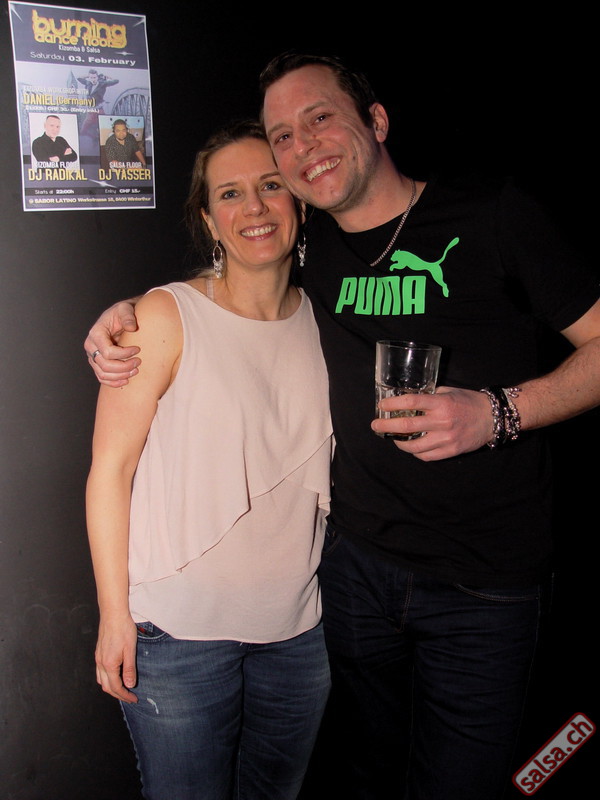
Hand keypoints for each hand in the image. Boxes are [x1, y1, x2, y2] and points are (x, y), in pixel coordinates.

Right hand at [84, 301, 140, 386]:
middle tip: (139, 362)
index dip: (124, 354)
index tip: (138, 349)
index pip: (107, 352)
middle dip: (124, 367)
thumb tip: (132, 328)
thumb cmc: (121, 312)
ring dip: (120, 376)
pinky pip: (102, 378)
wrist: (119, 317)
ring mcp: (93, 356)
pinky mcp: (97, 363)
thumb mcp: (125, 309)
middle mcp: (91, 346)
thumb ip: (128, 316)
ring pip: (103, 374)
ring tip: (135, 371)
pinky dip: (113, 382)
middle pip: (105, 365)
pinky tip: (126, 381)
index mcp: (95, 333)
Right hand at [95, 614, 137, 702]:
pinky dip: (106, 679)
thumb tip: (129, 685)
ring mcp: (98, 658)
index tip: (133, 698)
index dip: (125, 695)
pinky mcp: (98, 653)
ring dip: (111, 688)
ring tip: (122, 689)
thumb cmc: (123, 630)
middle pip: (106, 687)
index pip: (116, 687)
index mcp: (109, 665)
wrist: (113, 614)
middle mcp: (100, 663)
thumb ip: (129, 669)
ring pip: (101, 680)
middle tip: (129, 697)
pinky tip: (114, 676)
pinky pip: (99, 672)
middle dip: (118, 694)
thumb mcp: (130, 650)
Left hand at [371, 386, 493, 460]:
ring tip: (394, 438)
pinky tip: (413, 447)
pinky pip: (426, 456)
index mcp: (441, 403)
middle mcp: (442, 421)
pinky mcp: (450, 451)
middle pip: (406, 425)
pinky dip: (416, 453)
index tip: (382, 407)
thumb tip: (411, 401)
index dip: (393, 405)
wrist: (492, 417)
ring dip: (399, 443)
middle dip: (386, 427)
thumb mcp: (449, 392)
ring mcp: (446, 438)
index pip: (411, 402)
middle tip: (376, 426)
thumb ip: (431, 396)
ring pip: (414, 446)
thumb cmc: (470, 402)